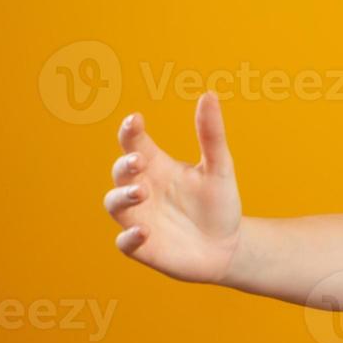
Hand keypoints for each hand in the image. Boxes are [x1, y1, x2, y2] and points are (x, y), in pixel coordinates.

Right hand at [103, 91, 242, 283]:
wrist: (228, 247)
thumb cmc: (219, 205)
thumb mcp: (220, 169)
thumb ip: (211, 135)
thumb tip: (209, 95)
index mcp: (156, 166)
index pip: (134, 143)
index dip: (130, 131)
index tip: (136, 120)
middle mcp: (141, 189)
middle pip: (120, 171)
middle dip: (125, 165)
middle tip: (139, 161)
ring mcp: (139, 218)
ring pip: (114, 204)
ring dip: (123, 197)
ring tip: (141, 192)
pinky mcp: (142, 246)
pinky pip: (125, 242)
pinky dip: (130, 236)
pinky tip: (144, 232)